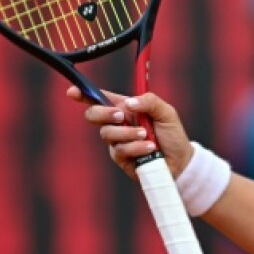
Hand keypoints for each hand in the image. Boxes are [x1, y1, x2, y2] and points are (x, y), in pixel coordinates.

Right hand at [67, 87, 192, 180]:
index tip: (72, 91)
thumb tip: (128, 103)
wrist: (180, 161)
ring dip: (128, 133)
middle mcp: (117, 123)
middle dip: (104, 113)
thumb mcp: (166, 112)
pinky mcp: (120, 157)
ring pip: (107, 133)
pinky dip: (136, 147)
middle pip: (93, 114)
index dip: (83, 94)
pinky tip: (150, 148)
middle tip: (121, 116)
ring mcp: (117, 141)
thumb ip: (150, 101)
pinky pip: (119, 150)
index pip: (100, 98)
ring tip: (147, 136)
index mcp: (126, 108)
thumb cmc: (172, 135)